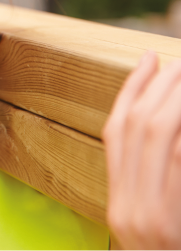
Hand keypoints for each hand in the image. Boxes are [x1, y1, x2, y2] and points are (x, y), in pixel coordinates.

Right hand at [103, 51, 180, 249]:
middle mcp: (130, 210)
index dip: (131, 93)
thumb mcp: (162, 228)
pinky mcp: (169, 220)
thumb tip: (170, 135)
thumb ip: (160, 188)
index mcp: (123, 209)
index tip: (147, 61)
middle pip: (136, 130)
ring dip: (173, 100)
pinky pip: (177, 160)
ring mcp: (150, 217)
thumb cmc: (172, 249)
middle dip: (156, 88)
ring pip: (157, 137)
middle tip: (175, 60)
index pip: (117, 135)